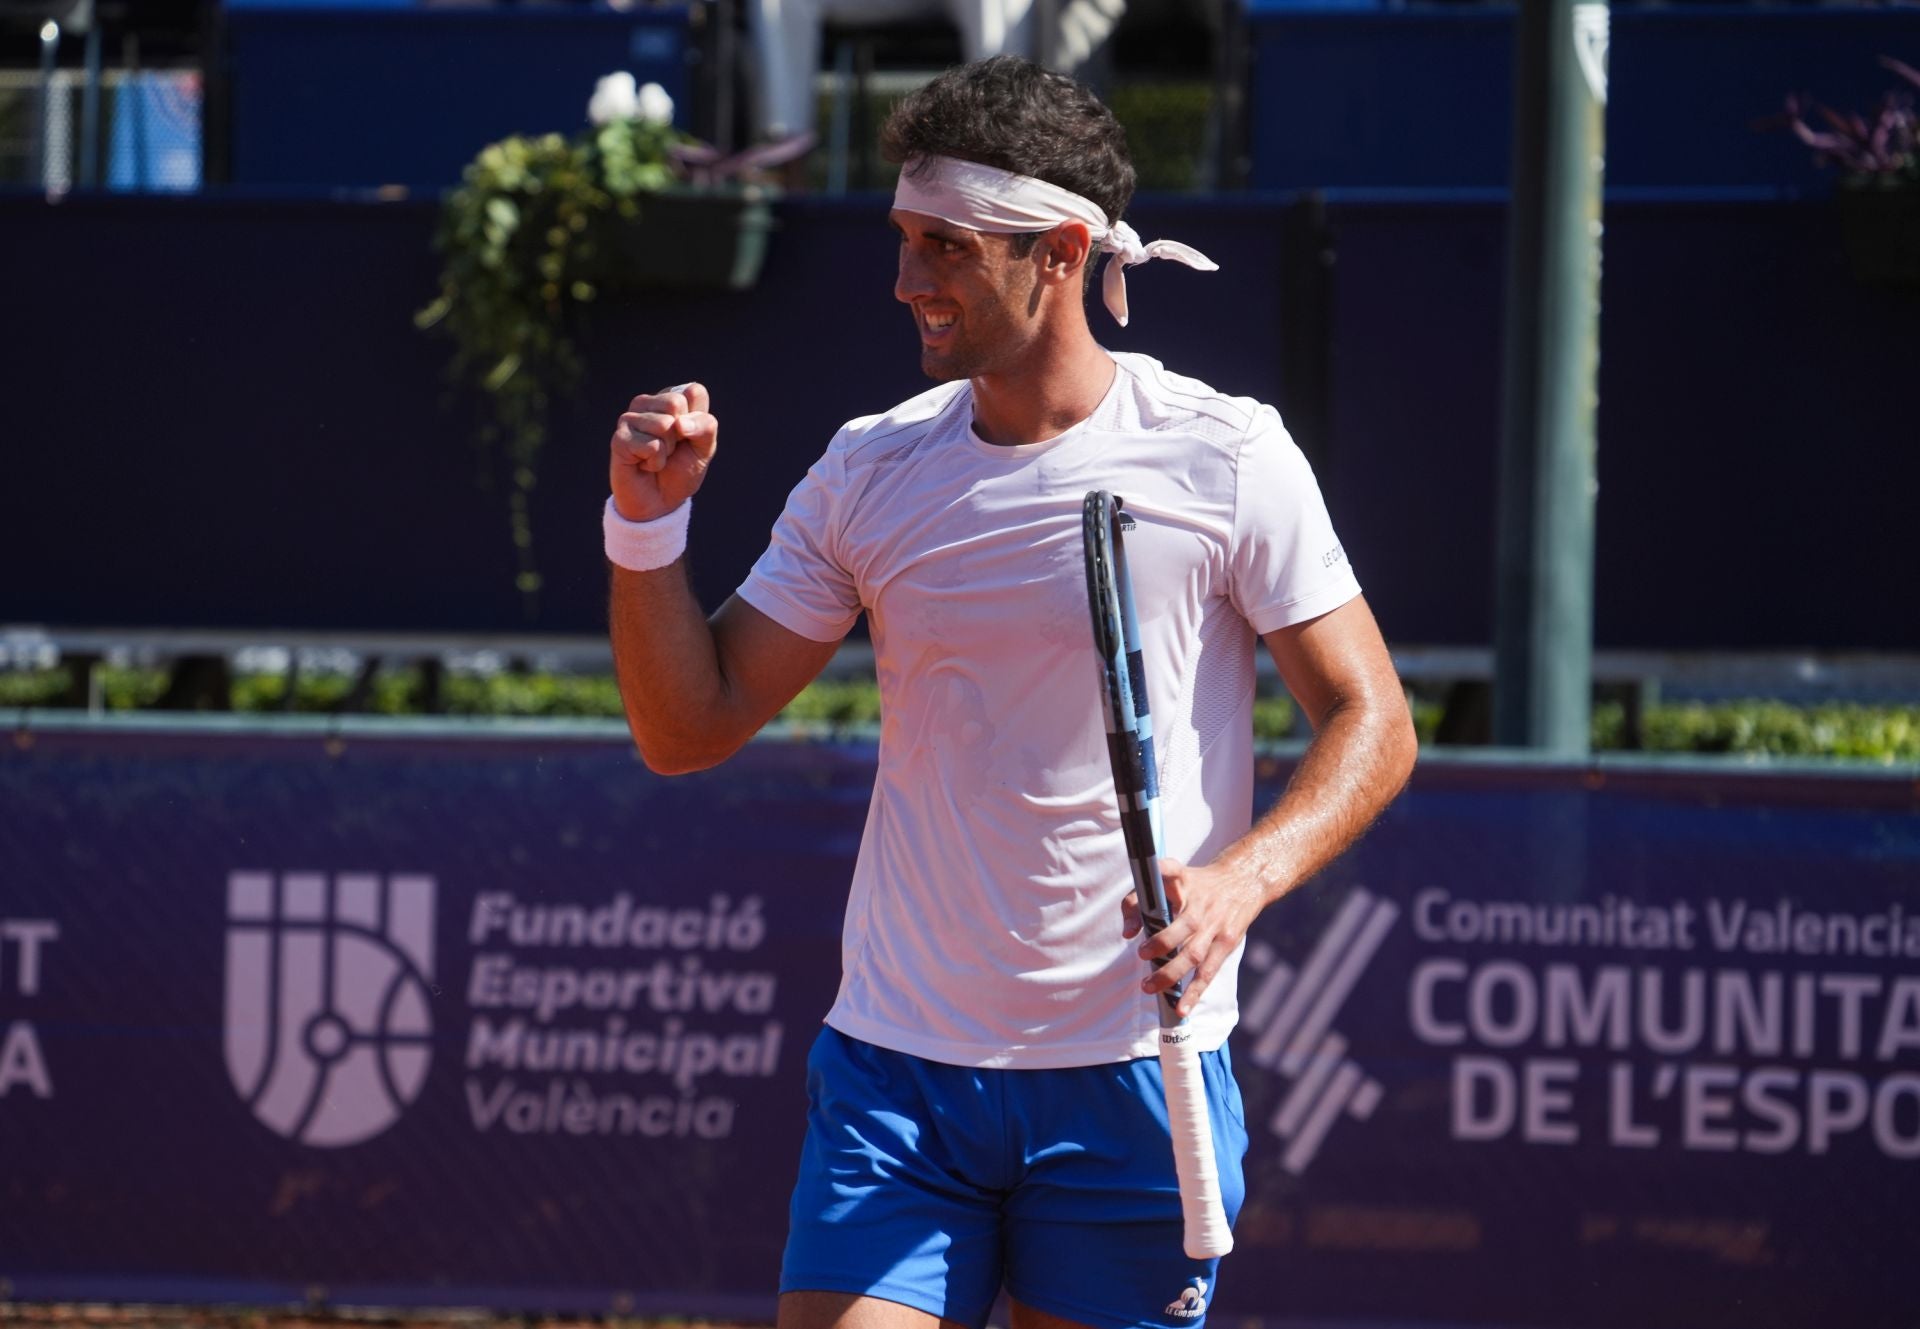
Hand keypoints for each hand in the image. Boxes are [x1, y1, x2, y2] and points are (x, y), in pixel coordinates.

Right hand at [610, 381, 717, 521]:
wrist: (660, 502)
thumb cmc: (681, 470)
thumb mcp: (705, 448)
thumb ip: (705, 427)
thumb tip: (678, 423)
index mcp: (671, 398)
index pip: (694, 391)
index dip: (698, 421)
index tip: (689, 437)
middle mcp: (648, 403)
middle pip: (676, 403)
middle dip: (681, 434)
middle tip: (671, 449)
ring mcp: (630, 419)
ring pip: (664, 425)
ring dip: (667, 451)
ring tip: (656, 457)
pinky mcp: (619, 438)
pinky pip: (651, 446)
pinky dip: (655, 462)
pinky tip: (644, 464)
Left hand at [1120, 857, 1265, 1017]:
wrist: (1244, 882)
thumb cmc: (1197, 884)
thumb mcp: (1172, 877)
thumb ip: (1138, 900)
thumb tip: (1128, 933)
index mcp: (1184, 882)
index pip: (1168, 872)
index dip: (1157, 880)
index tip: (1142, 900)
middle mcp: (1201, 904)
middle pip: (1182, 925)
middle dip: (1161, 942)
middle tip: (1142, 954)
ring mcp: (1216, 925)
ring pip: (1194, 954)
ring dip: (1171, 973)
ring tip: (1150, 987)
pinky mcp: (1227, 943)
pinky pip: (1208, 971)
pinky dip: (1194, 992)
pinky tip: (1182, 1008)